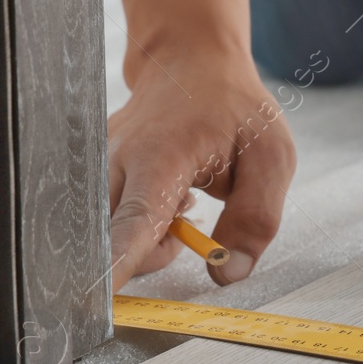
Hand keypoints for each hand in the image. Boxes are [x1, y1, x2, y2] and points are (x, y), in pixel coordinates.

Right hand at [107, 51, 295, 287]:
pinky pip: (104, 221)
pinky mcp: (91, 172)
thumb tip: (227, 273)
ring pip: (103, 235)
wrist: (192, 61)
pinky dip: (136, 225)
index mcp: (161, 157)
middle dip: (147, 256)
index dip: (117, 265)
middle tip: (191, 218)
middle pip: (109, 242)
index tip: (95, 302)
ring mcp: (96, 166)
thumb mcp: (270, 157)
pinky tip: (163, 196)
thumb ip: (255, 219)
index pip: (133, 223)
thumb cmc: (234, 107)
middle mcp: (115, 162)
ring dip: (145, 240)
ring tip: (184, 202)